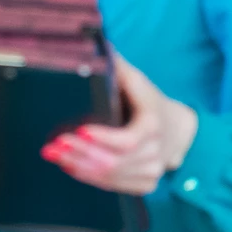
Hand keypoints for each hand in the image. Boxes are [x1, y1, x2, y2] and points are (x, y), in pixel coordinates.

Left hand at [42, 53, 197, 194]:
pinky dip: (88, 177)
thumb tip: (97, 45)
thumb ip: (118, 67)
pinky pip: (111, 186)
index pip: (128, 140)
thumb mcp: (139, 82)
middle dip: (80, 153)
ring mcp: (150, 172)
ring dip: (78, 165)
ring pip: (109, 175)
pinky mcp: (144, 185)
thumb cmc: (151, 104)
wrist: (179, 131)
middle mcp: (155, 154)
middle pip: (113, 161)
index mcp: (154, 127)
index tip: (80, 130)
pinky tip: (69, 166)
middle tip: (53, 145)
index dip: (104, 139)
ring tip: (53, 154)